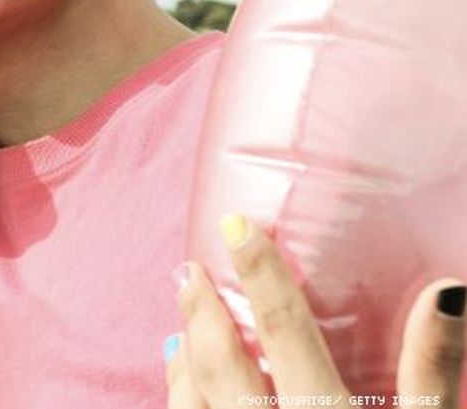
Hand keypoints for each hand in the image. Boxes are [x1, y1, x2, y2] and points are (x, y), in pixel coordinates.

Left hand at [165, 215, 464, 408]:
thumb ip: (434, 369)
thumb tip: (447, 288)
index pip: (286, 331)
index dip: (262, 274)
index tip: (237, 227)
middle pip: (220, 362)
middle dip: (200, 311)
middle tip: (188, 271)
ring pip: (192, 402)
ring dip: (183, 358)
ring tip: (179, 324)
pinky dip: (181, 401)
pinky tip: (183, 385)